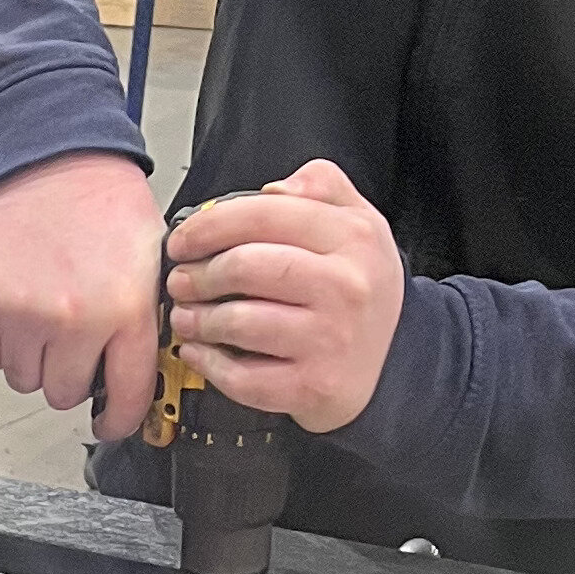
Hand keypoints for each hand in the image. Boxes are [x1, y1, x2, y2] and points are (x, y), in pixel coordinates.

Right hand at [0, 152, 167, 435]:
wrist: (42, 152)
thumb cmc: (96, 194)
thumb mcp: (150, 255)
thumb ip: (145, 315)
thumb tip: (142, 366)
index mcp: (125, 309)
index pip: (127, 398)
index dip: (119, 419)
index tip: (112, 421)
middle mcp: (74, 320)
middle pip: (65, 395)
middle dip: (70, 375)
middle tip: (71, 342)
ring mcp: (23, 315)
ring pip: (23, 380)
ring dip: (31, 358)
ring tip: (40, 315)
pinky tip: (12, 309)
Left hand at [164, 160, 404, 433]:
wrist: (395, 363)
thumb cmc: (361, 290)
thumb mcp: (361, 224)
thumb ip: (322, 187)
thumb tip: (271, 190)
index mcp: (353, 238)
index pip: (265, 215)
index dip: (210, 225)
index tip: (183, 239)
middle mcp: (344, 287)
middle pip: (245, 267)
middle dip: (198, 273)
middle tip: (180, 279)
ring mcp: (328, 340)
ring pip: (238, 322)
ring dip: (196, 319)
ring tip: (185, 315)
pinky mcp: (311, 386)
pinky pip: (243, 377)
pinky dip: (208, 363)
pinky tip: (198, 352)